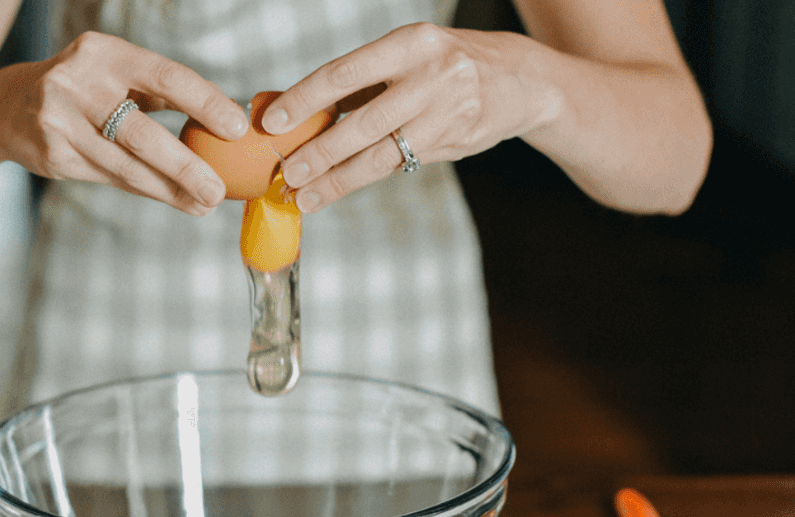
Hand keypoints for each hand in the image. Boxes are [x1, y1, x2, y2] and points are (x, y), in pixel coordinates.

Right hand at [0, 31, 249, 215]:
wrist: (8, 107)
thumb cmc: (84, 89)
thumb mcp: (115, 72)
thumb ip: (158, 91)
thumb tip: (222, 120)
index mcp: (104, 53)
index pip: (164, 76)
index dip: (204, 102)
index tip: (236, 128)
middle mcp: (78, 83)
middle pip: (141, 132)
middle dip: (185, 166)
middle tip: (218, 190)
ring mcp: (60, 122)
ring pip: (125, 165)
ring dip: (169, 189)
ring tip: (203, 204)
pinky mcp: (53, 156)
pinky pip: (110, 178)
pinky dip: (146, 190)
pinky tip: (173, 198)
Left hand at [261, 23, 550, 212]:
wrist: (521, 80)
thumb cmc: (446, 66)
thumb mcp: (408, 56)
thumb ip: (362, 82)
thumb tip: (300, 112)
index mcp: (410, 43)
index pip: (345, 72)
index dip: (305, 99)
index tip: (273, 121)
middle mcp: (431, 74)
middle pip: (363, 121)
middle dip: (320, 152)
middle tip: (288, 173)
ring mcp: (447, 111)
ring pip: (381, 153)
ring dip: (338, 178)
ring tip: (306, 195)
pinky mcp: (455, 141)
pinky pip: (401, 164)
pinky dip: (365, 178)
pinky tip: (338, 188)